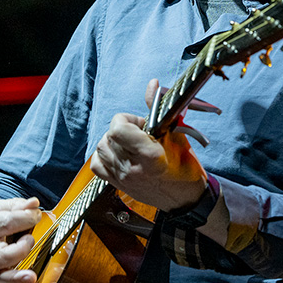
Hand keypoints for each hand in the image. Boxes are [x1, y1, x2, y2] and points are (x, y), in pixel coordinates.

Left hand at [90, 79, 207, 210]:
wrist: (185, 198)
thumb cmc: (185, 166)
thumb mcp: (176, 134)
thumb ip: (158, 108)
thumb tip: (152, 84)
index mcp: (149, 156)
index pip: (118, 128)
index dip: (126, 120)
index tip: (140, 123)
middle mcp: (132, 168)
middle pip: (108, 137)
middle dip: (121, 129)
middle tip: (138, 133)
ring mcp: (123, 178)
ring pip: (100, 149)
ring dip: (112, 141)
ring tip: (129, 143)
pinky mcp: (118, 185)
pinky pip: (97, 165)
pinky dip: (104, 156)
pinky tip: (119, 154)